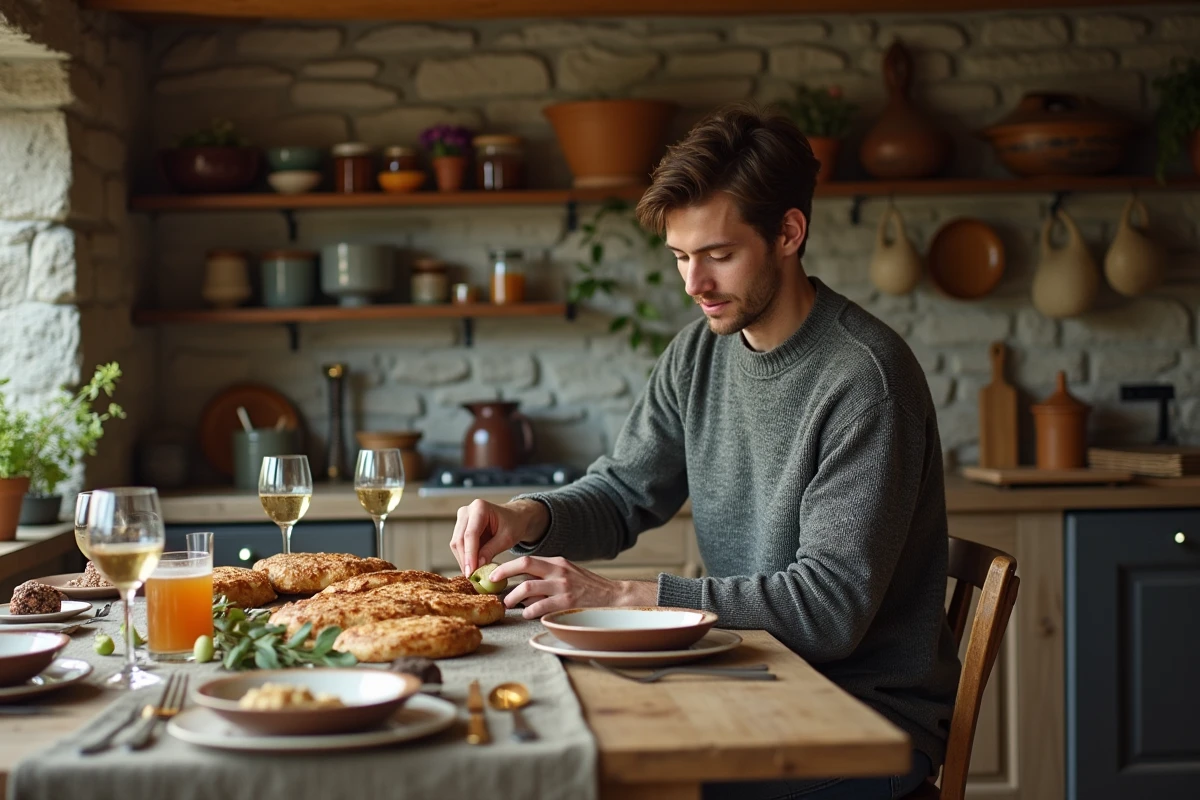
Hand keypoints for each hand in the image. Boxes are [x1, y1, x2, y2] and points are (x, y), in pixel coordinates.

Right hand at [449, 498, 548, 575]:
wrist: (515, 517)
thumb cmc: (514, 524)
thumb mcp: (507, 538)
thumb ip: (491, 550)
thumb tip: (477, 566)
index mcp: (479, 507)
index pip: (470, 534)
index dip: (469, 555)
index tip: (471, 571)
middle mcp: (466, 511)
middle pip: (459, 539)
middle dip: (465, 560)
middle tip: (472, 577)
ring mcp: (462, 519)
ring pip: (456, 544)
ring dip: (464, 560)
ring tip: (473, 574)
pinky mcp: (461, 528)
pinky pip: (459, 546)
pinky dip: (465, 557)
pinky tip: (472, 567)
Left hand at [489, 556, 657, 618]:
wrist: (613, 597)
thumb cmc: (587, 587)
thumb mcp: (568, 573)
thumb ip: (547, 575)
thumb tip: (521, 584)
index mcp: (557, 562)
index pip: (527, 560)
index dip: (507, 566)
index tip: (494, 573)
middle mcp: (558, 571)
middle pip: (524, 567)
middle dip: (504, 574)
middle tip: (495, 586)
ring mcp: (562, 587)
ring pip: (528, 588)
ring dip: (514, 597)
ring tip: (510, 605)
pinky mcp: (566, 603)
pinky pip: (540, 607)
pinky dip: (529, 612)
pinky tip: (527, 615)